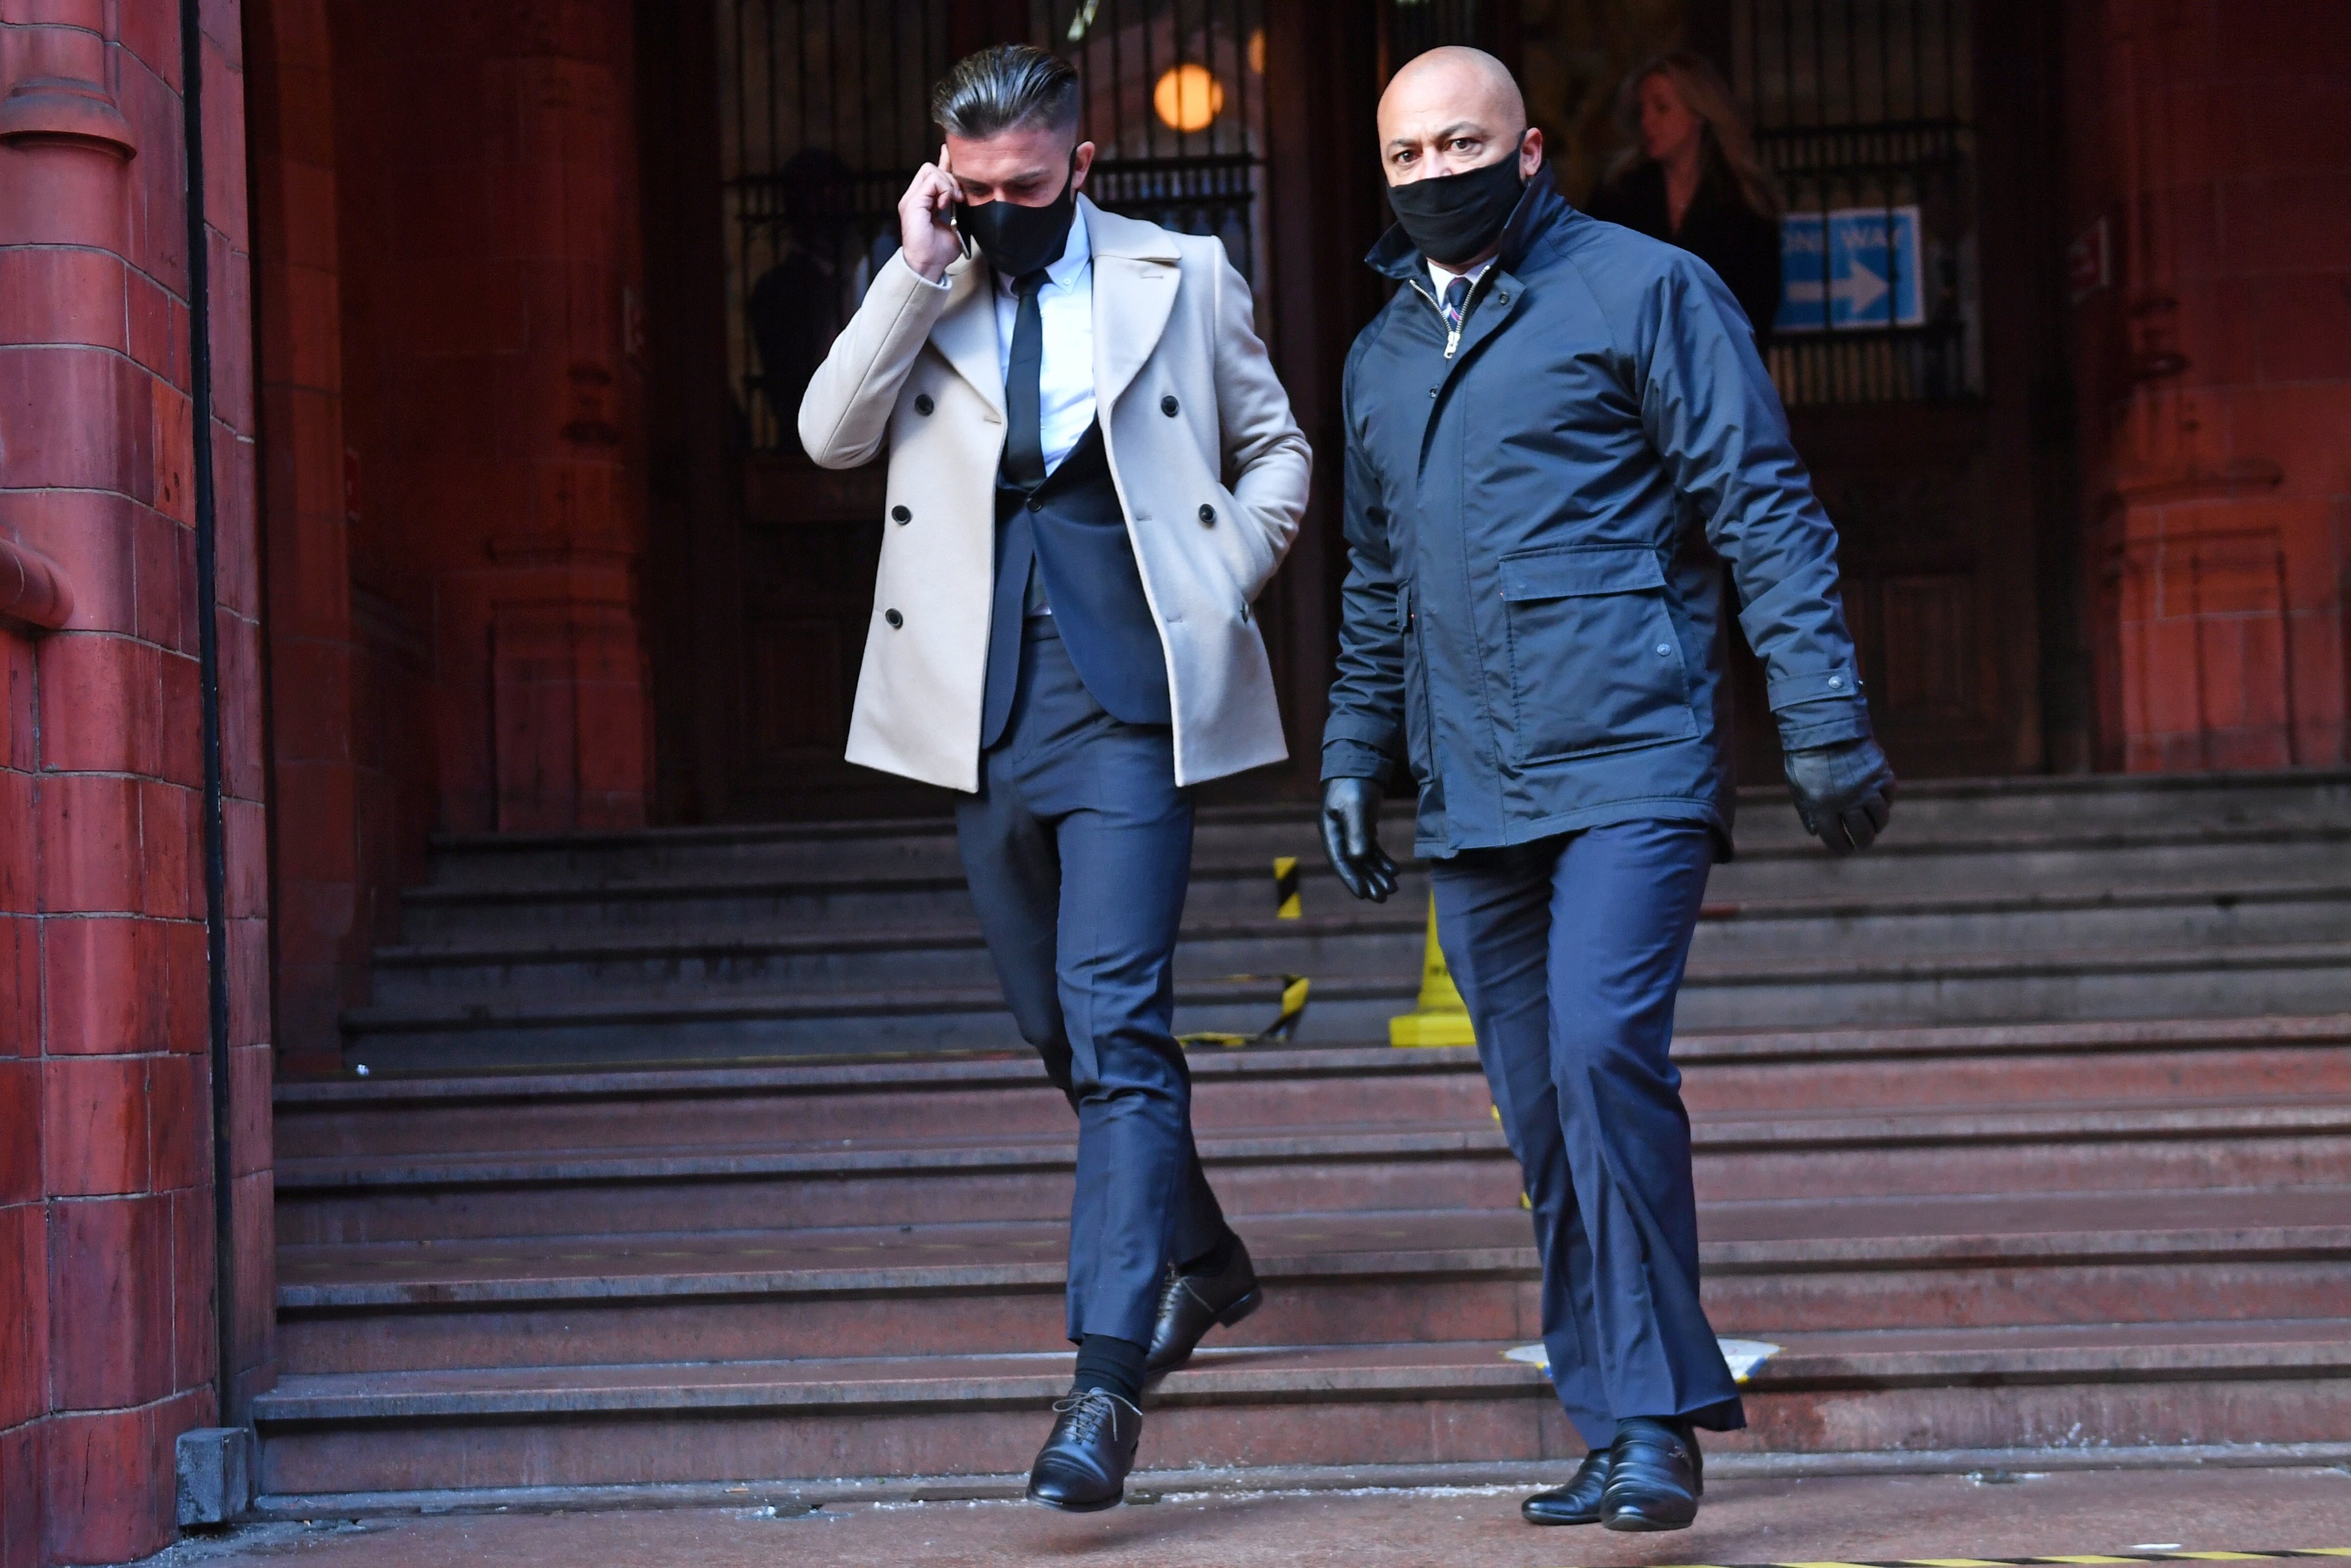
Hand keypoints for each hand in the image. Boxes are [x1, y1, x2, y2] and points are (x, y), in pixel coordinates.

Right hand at [899, 142, 962, 281]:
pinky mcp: (912, 203)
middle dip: (949, 178)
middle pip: (930, 168)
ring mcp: (911, 199)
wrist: (929, 265)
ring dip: (946, 183)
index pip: (931, 173)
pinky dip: (943, 189)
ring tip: (951, 202)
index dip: (943, 162)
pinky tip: (945, 204)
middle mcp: (915, 197)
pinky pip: (931, 181)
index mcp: (923, 201)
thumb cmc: (940, 250)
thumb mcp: (955, 223)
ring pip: (930, 170)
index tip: (950, 153)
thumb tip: (965, 195)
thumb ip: (956, 206)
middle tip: (958, 198)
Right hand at [1321, 777, 1399, 901]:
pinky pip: (1373, 850)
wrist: (1359, 762)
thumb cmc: (1352, 783)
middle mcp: (1339, 835)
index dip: (1351, 879)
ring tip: (1393, 888)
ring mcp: (1351, 833)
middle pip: (1354, 865)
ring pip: (1365, 859)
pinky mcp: (1364, 828)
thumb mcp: (1355, 806)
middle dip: (1369, 882)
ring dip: (1378, 874)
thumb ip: (1357, 832)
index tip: (1364, 895)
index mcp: (1331, 831)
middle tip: (1383, 898)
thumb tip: (1359, 859)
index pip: (1341, 861)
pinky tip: (1394, 870)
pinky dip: (1383, 861)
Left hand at [1784, 737, 1895, 853]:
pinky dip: (1886, 802)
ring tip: (1873, 827)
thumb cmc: (1806, 757)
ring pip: (1880, 818)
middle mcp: (1847, 800)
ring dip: (1877, 826)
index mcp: (1822, 806)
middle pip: (1862, 833)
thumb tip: (1815, 832)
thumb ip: (1807, 810)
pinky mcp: (1881, 773)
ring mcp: (1867, 787)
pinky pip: (1889, 795)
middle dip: (1863, 842)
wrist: (1825, 726)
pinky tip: (1879, 804)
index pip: (1836, 839)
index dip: (1842, 848)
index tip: (1846, 850)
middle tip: (1863, 843)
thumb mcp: (1797, 785)